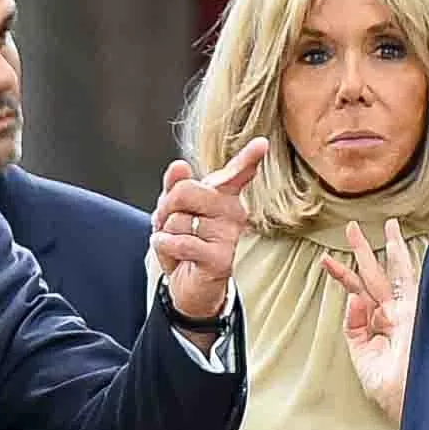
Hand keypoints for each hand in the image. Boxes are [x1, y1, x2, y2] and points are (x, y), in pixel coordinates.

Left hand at [153, 138, 271, 327]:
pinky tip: (173, 254)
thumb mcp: (173, 211)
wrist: (188, 285)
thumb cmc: (184, 242)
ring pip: (179, 219)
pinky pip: (181, 242)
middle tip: (172, 223)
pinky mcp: (221, 258)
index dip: (247, 158)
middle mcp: (233, 212)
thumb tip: (180, 165)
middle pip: (186, 190)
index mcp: (224, 196)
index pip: (236, 173)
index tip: (262, 144)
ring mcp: (229, 235)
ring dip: (167, 232)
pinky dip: (167, 247)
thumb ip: (175, 186)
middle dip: (167, 207)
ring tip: (178, 243)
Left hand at [324, 220, 421, 417]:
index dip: (344, 276)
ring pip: (397, 275)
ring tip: (387, 225)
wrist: (417, 408)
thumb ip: (355, 331)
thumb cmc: (395, 395)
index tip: (324, 260)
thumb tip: (354, 300)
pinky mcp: (421, 315)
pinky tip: (399, 244)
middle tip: (352, 227)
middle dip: (363, 252)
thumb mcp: (364, 363)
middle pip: (376, 278)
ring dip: (391, 249)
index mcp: (382, 329)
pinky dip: (402, 264)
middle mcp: (396, 318)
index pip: (360, 296)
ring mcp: (410, 314)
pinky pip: (410, 284)